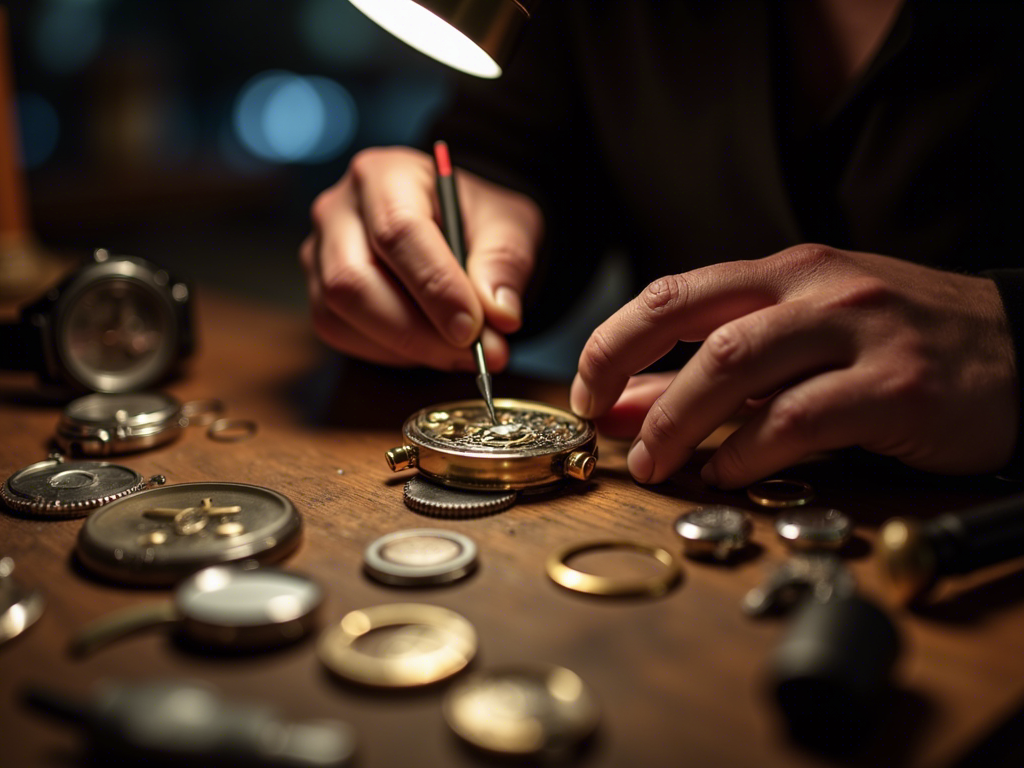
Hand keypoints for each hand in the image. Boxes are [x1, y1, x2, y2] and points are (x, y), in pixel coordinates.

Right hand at [300, 147, 541, 369]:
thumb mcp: (510, 227)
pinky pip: (341, 333)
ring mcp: (320, 253)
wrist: (456, 229)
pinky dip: (390, 352)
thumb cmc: (477, 222)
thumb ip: (505, 263)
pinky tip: (429, 345)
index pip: (398, 232)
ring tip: (459, 353)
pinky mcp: (318, 292)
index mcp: (386, 174)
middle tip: (473, 355)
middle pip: (354, 279)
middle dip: (417, 331)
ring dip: (407, 346)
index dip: (435, 287)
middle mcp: (339, 209)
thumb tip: (500, 315)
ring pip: (341, 313)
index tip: (473, 330)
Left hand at [570, 245, 1018, 487]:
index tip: (587, 388)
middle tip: (603, 427)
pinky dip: (748, 451)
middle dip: (626, 372)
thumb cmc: (899, 343)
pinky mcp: (894, 386)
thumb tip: (630, 405)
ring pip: (736, 367)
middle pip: (693, 323)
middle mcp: (815, 290)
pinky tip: (724, 473)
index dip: (615, 340)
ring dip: (678, 420)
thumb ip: (717, 373)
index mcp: (786, 274)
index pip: (674, 294)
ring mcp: (857, 333)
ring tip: (651, 463)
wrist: (1022, 350)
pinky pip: (799, 419)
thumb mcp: (803, 341)